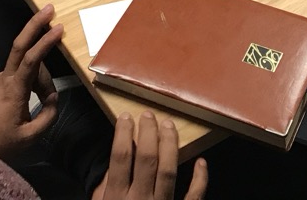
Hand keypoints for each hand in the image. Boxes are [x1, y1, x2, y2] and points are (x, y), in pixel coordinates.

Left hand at [0, 4, 62, 159]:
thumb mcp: (29, 137)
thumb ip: (47, 116)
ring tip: (46, 99)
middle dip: (34, 25)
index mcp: (13, 90)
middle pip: (20, 45)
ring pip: (26, 65)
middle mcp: (5, 78)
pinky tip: (39, 93)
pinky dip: (33, 78)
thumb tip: (54, 99)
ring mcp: (0, 79)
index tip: (58, 28)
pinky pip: (21, 73)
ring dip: (41, 74)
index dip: (45, 42)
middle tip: (49, 9)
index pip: (31, 60)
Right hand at [91, 113, 207, 199]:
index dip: (123, 134)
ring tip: (168, 126)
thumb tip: (115, 162)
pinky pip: (194, 197)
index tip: (126, 117)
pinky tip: (201, 162)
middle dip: (147, 132)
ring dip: (169, 145)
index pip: (120, 158)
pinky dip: (200, 179)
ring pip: (168, 170)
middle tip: (149, 115)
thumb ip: (105, 191)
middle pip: (145, 158)